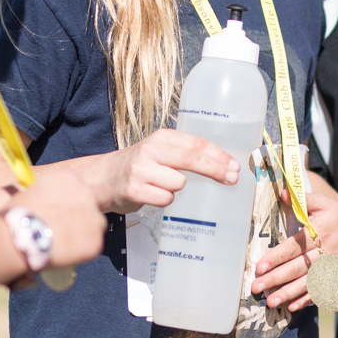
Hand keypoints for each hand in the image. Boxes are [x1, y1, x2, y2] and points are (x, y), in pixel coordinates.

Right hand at [12, 164, 105, 270]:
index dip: (74, 197)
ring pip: (98, 223)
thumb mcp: (29, 191)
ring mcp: (94, 217)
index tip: (66, 208)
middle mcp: (87, 194)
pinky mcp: (96, 240)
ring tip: (66, 241)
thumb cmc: (17, 214)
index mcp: (69, 177)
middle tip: (76, 222)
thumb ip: (46, 191)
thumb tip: (42, 198)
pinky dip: (83, 250)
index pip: (81, 185)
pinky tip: (66, 253)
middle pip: (99, 198)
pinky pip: (94, 245)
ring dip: (87, 230)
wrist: (19, 236)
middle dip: (90, 208)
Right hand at [90, 128, 239, 214]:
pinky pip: (165, 198)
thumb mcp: (159, 151)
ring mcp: (142, 170)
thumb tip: (221, 166)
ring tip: (163, 185)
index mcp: (161, 137)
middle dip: (216, 170)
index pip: (197, 144)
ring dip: (178, 188)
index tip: (234, 166)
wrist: (102, 178)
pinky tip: (153, 195)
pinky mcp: (135, 190)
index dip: (219, 156)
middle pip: (192, 159)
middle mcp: (151, 150)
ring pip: (179, 183)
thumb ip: (183, 154)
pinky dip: (164, 199)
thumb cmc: (137, 166)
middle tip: (231, 179)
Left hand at [252, 167, 337, 310]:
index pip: (294, 247)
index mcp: (319, 231)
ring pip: (308, 282)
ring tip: (271, 302)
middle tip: (256, 288)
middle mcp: (325, 251)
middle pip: (298, 268)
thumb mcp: (323, 202)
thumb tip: (282, 192)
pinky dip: (307, 300)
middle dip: (276, 279)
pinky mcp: (336, 275)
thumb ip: (303, 199)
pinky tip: (292, 307)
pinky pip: (321, 290)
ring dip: (289, 293)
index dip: (277, 257)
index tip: (260, 267)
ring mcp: (331, 266)